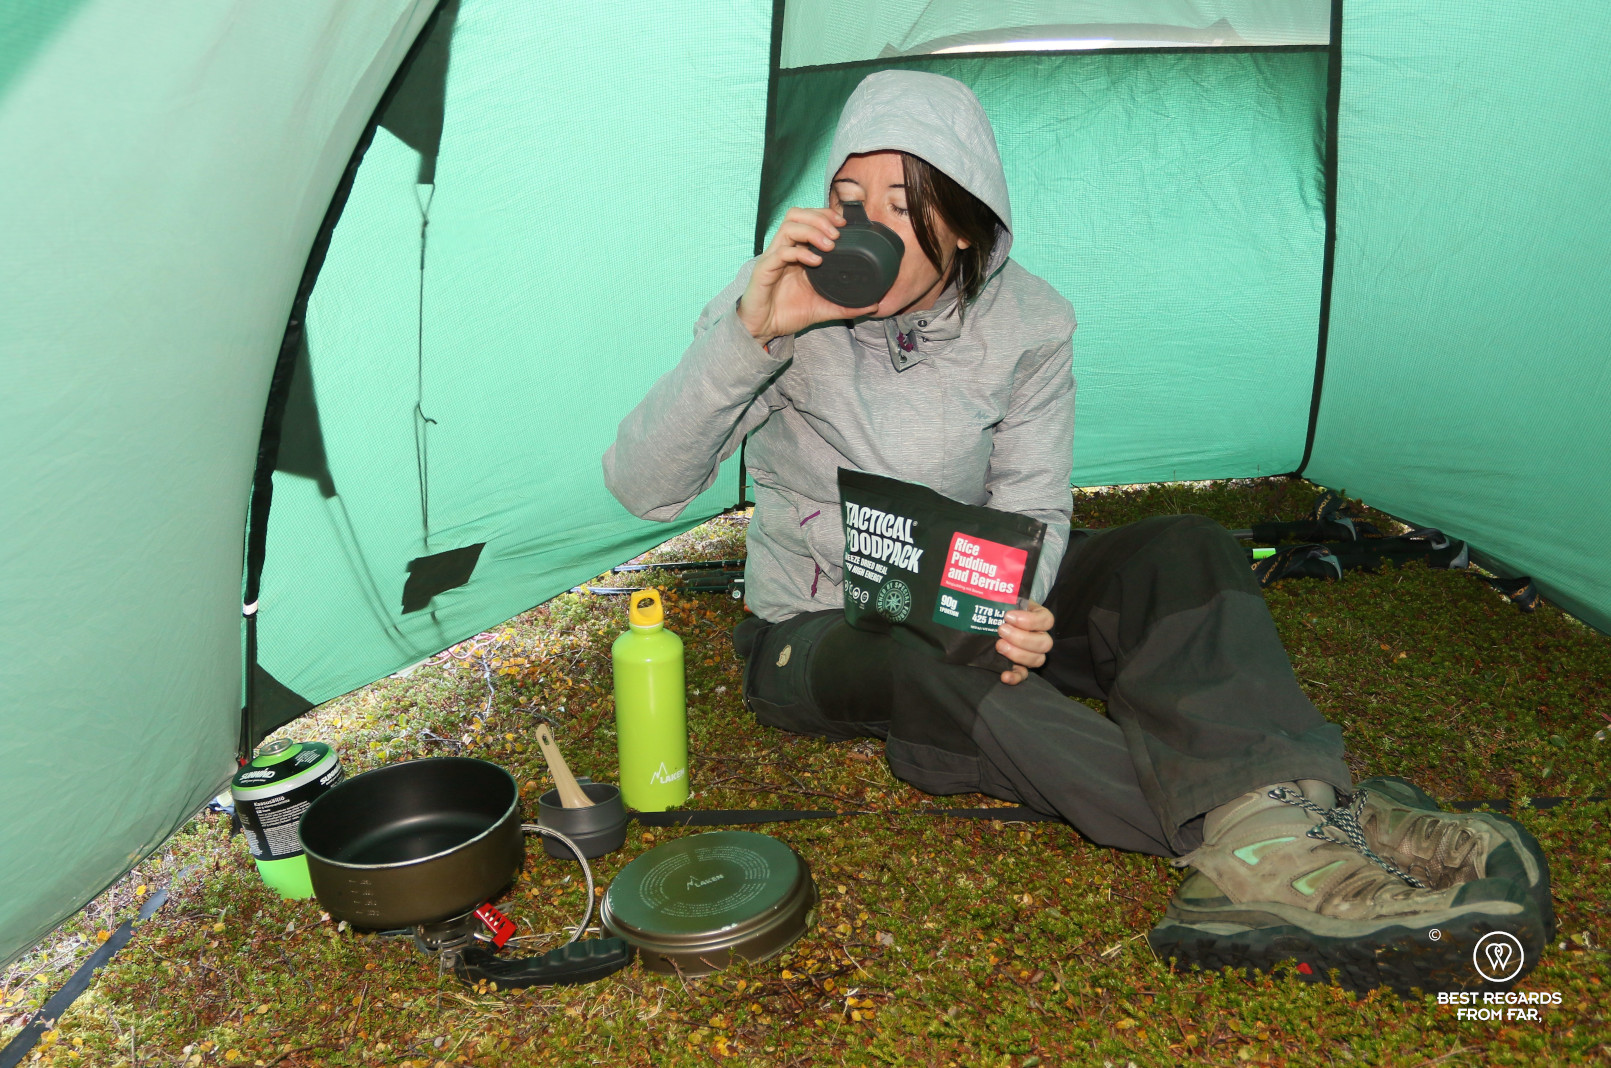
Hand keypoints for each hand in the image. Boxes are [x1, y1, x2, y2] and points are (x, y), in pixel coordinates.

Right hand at [737, 207, 879, 342]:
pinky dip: (800, 252)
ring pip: (788, 227)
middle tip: (837, 232)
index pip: (808, 219)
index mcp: (796, 252)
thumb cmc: (788, 313)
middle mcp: (784, 249)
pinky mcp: (764, 270)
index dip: (825, 215)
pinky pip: (781, 252)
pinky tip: (815, 261)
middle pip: (796, 215)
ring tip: (829, 244)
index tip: (844, 223)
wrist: (764, 329)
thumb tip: (873, 305)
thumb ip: (847, 305)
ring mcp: (773, 258)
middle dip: (819, 218)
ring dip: (812, 230)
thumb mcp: (824, 308)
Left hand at [996, 598, 1053, 684]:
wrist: (984, 620)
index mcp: (1038, 617)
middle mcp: (1038, 636)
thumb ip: (1003, 595)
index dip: (1030, 621)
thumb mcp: (1003, 597)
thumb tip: (995, 591)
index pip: (1046, 620)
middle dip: (1022, 638)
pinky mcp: (1020, 666)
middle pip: (1045, 643)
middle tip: (1001, 630)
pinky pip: (1024, 675)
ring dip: (1018, 654)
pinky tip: (1004, 675)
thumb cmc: (996, 606)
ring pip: (1038, 659)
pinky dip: (1015, 677)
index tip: (1008, 616)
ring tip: (999, 646)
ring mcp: (1031, 653)